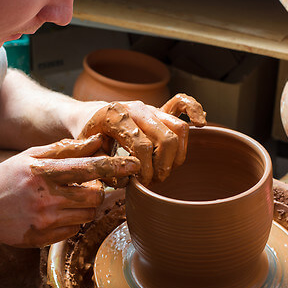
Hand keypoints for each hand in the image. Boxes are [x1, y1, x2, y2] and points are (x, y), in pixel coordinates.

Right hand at [0, 134, 139, 247]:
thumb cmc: (4, 180)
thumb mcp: (28, 157)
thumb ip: (63, 149)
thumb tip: (94, 141)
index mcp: (43, 173)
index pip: (89, 168)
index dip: (115, 166)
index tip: (134, 165)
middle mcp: (47, 198)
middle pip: (96, 195)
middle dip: (98, 189)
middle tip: (87, 184)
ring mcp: (47, 221)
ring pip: (88, 213)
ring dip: (86, 204)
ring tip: (68, 197)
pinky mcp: (46, 238)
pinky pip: (75, 228)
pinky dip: (73, 219)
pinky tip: (56, 212)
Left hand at [78, 93, 205, 184]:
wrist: (86, 116)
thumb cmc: (87, 137)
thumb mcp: (86, 153)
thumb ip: (104, 166)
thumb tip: (127, 177)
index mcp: (116, 117)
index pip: (142, 146)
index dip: (145, 169)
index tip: (141, 183)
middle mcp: (136, 108)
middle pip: (166, 138)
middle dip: (164, 165)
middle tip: (155, 180)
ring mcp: (150, 107)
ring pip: (179, 127)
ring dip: (178, 154)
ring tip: (166, 169)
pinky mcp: (158, 109)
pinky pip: (182, 104)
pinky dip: (194, 110)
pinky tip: (200, 123)